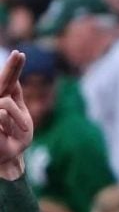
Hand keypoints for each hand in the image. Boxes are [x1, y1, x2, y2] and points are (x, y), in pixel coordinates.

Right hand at [0, 51, 31, 179]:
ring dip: (19, 119)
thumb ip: (16, 99)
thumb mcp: (22, 118)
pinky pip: (2, 114)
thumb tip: (13, 80)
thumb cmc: (14, 140)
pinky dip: (12, 124)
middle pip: (3, 81)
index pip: (10, 81)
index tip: (20, 54)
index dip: (14, 68)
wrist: (6, 157)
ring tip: (19, 130)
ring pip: (6, 104)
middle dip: (12, 67)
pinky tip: (5, 133)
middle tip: (20, 54)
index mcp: (4, 99)